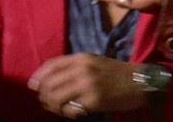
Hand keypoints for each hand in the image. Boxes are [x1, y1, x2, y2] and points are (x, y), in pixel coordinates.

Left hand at [27, 53, 145, 118]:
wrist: (139, 82)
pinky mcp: (93, 101)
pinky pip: (70, 110)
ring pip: (56, 98)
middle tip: (47, 102)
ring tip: (59, 109)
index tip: (33, 86)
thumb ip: (72, 66)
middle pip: (49, 83)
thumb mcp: (94, 62)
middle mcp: (82, 69)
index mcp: (82, 58)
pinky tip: (74, 112)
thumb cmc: (116, 72)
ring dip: (53, 106)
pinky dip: (68, 113)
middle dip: (44, 95)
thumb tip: (43, 79)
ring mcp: (87, 85)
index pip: (51, 65)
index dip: (38, 76)